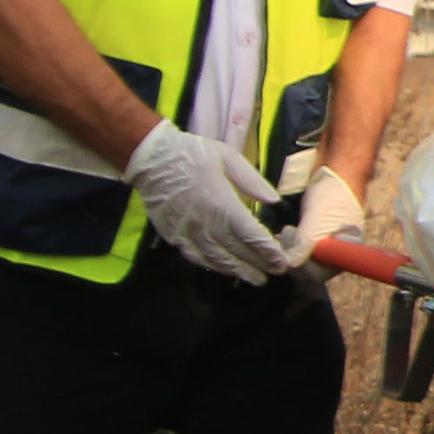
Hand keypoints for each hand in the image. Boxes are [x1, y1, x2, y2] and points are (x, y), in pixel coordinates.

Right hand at [123, 120, 289, 284]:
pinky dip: (214, 266)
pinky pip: (197, 257)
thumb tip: (274, 200)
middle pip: (237, 250)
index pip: (250, 234)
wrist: (151, 159)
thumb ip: (252, 181)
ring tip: (255, 278)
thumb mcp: (228, 158)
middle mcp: (205, 224)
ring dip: (238, 271)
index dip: (267, 250)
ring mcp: (188, 233)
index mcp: (221, 203)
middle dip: (259, 263)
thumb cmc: (192, 154)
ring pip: (218, 259)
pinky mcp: (174, 237)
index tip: (281, 261)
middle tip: (276, 272)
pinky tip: (225, 269)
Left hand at [280, 163, 363, 268]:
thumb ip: (304, 245)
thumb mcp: (317, 223)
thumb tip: (289, 265)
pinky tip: (284, 233)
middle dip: (292, 256)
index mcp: (344, 254)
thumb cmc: (333, 197)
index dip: (300, 267)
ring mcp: (324, 244)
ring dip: (288, 248)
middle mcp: (335, 253)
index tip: (290, 251)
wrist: (336, 172)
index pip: (318, 274)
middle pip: (307, 268)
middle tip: (285, 237)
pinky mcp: (314, 234)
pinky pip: (299, 246)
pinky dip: (289, 242)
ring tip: (284, 233)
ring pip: (301, 257)